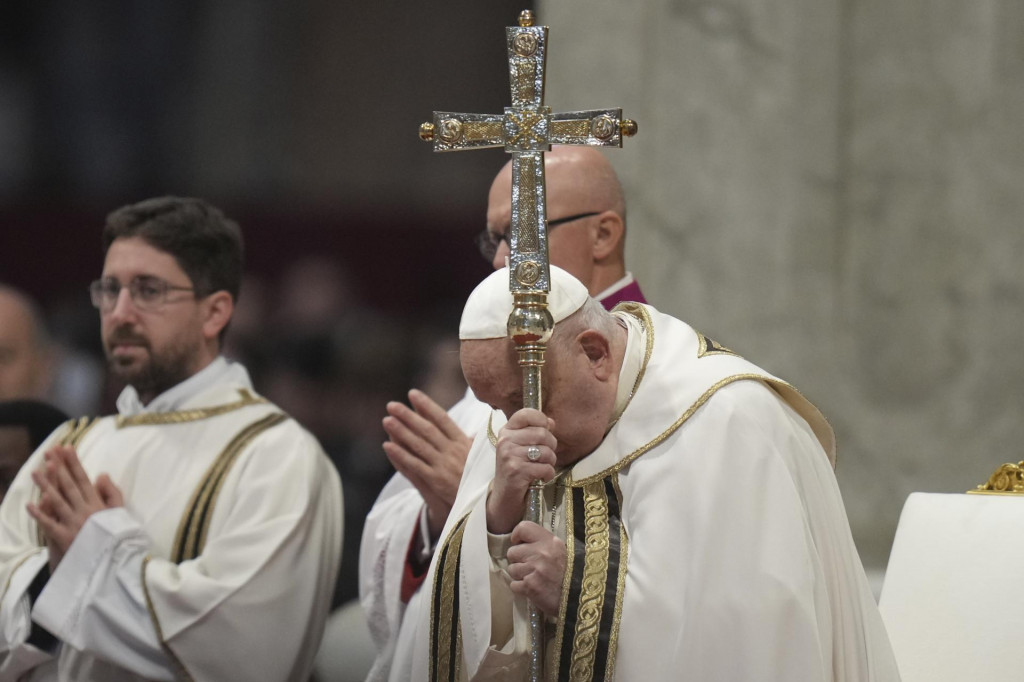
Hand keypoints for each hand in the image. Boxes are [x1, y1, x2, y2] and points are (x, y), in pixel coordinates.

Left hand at [26, 446, 123, 570]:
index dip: (74, 463)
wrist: (114, 563)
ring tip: (35, 472)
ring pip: (57, 500)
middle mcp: (85, 510)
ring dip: (46, 485)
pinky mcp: (65, 538)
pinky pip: (50, 524)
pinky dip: (40, 515)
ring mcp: (74, 523)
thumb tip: (101, 474)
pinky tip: (29, 505)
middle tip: (48, 452)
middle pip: (69, 485)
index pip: (84, 479)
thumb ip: (112, 493)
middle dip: (59, 467)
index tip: (66, 448)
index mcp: (97, 504)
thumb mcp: (121, 513)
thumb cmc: (117, 537)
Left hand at [382, 389, 472, 537]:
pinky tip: (387, 445)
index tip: (413, 394)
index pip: (443, 419)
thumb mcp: (481, 457)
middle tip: (392, 405)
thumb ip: (474, 442)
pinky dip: (400, 455)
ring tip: (386, 420)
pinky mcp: (436, 481)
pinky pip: (415, 466)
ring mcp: (444, 466)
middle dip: (408, 416)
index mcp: (463, 443)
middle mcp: (454, 451)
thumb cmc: (482, 480)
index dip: (427, 406)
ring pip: (419, 445)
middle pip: (427, 429)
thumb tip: (474, 428)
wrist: (486, 507)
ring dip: (401, 431)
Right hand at [485, 409, 556, 534]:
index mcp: (506, 431)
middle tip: (546, 457)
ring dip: (550, 462)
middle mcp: (505, 440)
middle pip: (542, 433)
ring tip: (542, 468)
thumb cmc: (517, 471)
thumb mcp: (522, 448)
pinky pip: (545, 468)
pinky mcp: (516, 471)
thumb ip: (535, 432)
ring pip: (546, 451)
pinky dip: (548, 475)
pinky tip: (541, 479)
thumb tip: (551, 422)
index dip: (542, 420)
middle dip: (551, 446)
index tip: (546, 430)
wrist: (504, 498)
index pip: (526, 414)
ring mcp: (509, 455)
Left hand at [507, 521, 565, 616]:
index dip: (517, 536)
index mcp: (549, 541)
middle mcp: (541, 553)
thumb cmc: (571, 573)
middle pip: (512, 552)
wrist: (580, 597)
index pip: (523, 528)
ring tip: (533, 578)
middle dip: (518, 560)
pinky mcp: (530, 587)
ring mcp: (534, 570)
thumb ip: (542, 543)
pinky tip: (532, 588)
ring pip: (511, 569)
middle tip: (530, 566)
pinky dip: (520, 588)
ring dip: (519, 575)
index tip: (520, 544)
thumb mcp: (560, 550)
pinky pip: (513, 585)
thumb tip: (522, 542)